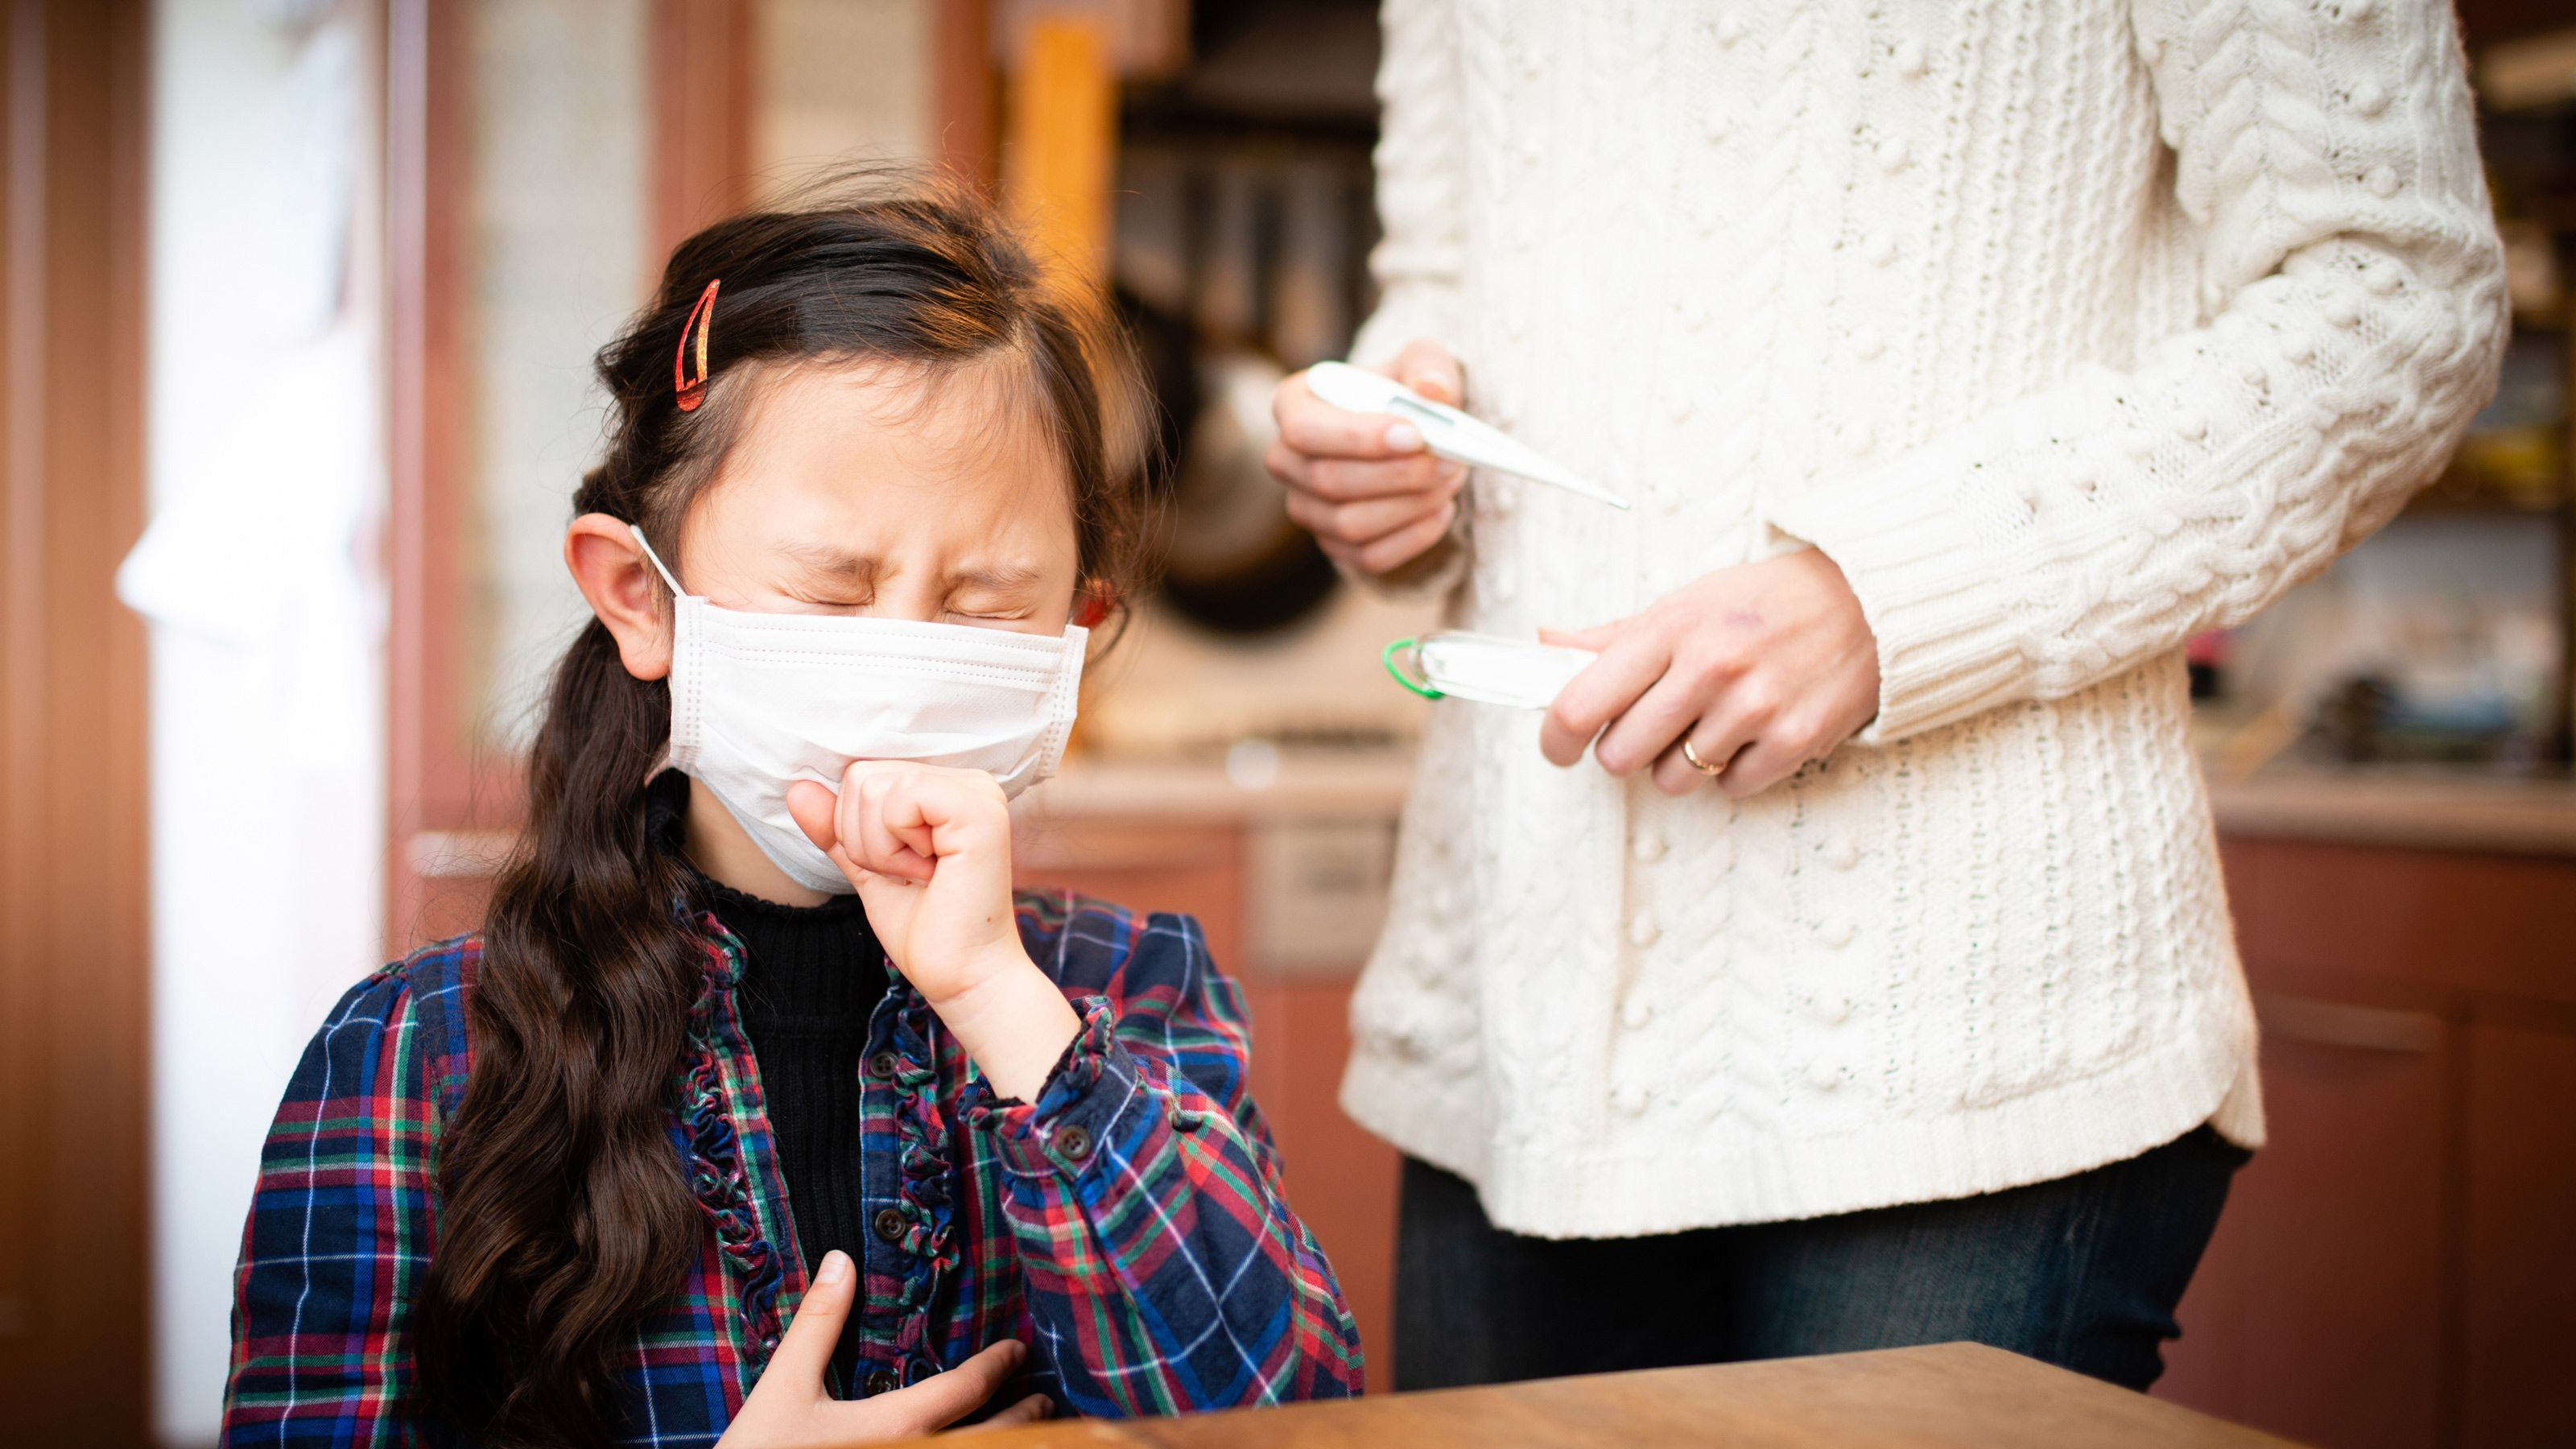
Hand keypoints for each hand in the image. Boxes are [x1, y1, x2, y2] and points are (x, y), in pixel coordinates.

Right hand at [715, 1251, 1052, 1445]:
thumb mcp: (782, 1386)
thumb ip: (817, 1324)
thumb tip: (841, 1261)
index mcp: (894, 1427)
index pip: (965, 1391)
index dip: (996, 1367)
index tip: (1017, 1350)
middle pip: (991, 1439)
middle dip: (1022, 1417)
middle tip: (1044, 1398)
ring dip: (1006, 1444)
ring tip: (1027, 1431)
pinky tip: (973, 1447)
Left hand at [786, 763, 1078, 1100]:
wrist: (963, 978)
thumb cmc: (925, 929)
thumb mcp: (868, 869)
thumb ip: (836, 828)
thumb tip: (796, 788)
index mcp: (949, 787)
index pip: (863, 775)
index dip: (858, 830)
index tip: (904, 869)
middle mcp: (969, 780)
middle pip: (863, 776)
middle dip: (865, 838)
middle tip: (912, 875)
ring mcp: (977, 792)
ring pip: (872, 787)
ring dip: (879, 848)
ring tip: (923, 876)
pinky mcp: (977, 810)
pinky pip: (899, 800)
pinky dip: (894, 846)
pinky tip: (931, 872)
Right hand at [1266, 339, 1468, 574]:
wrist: (1412, 434)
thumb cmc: (1406, 393)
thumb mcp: (1421, 363)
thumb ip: (1429, 367)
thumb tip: (1433, 391)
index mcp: (1294, 404)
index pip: (1305, 430)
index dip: (1358, 438)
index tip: (1415, 435)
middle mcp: (1286, 459)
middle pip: (1329, 482)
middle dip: (1398, 475)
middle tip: (1452, 461)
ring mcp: (1305, 507)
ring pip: (1350, 524)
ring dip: (1411, 505)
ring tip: (1451, 480)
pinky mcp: (1333, 544)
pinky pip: (1368, 556)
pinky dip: (1413, 538)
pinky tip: (1441, 510)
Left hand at [1539, 549, 1880, 797]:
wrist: (1868, 600)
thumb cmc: (1765, 601)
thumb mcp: (1687, 602)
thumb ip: (1614, 634)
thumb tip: (1545, 643)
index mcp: (1671, 628)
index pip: (1582, 703)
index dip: (1556, 737)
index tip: (1558, 746)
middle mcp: (1710, 667)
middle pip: (1620, 756)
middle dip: (1625, 750)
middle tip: (1651, 727)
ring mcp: (1755, 707)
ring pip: (1672, 780)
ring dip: (1681, 763)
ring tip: (1712, 721)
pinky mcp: (1795, 740)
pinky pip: (1731, 787)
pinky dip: (1734, 770)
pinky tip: (1753, 731)